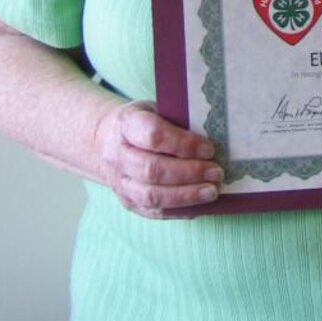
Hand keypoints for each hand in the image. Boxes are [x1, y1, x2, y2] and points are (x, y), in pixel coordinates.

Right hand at [95, 101, 222, 218]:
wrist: (105, 140)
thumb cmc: (141, 121)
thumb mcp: (155, 109)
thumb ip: (177, 120)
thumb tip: (214, 135)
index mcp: (125, 125)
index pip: (154, 135)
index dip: (184, 144)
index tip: (209, 148)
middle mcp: (118, 156)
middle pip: (153, 169)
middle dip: (190, 173)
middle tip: (216, 172)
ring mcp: (120, 183)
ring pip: (152, 195)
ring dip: (186, 196)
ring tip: (212, 191)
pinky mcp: (127, 202)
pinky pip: (153, 211)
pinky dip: (178, 210)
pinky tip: (199, 205)